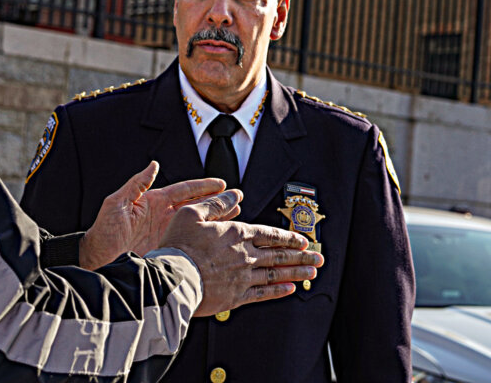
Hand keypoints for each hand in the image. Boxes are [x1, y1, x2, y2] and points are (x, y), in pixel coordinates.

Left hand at [79, 161, 233, 269]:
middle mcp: (164, 217)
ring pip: (198, 224)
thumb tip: (154, 165)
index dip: (204, 186)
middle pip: (197, 206)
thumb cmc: (102, 231)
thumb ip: (136, 184)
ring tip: (238, 214)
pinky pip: (192, 243)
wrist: (96, 260)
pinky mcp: (168, 250)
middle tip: (238, 198)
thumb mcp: (116, 203)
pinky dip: (207, 239)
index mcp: (154, 202)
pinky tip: (221, 238)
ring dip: (217, 218)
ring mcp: (168, 234)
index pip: (184, 191)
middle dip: (217, 201)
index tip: (222, 183)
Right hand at [158, 191, 323, 316]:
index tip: (303, 240)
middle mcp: (245, 255)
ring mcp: (243, 277)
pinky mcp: (236, 297)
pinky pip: (263, 294)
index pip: (270, 235)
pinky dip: (278, 291)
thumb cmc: (178, 246)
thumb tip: (234, 194)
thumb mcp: (192, 213)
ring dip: (296, 272)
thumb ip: (216, 203)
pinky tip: (289, 290)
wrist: (173, 279)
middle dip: (301, 256)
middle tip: (317, 258)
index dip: (288, 237)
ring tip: (311, 273)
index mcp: (236, 234)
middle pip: (279, 255)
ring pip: (275, 274)